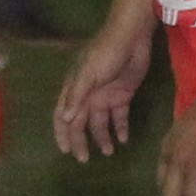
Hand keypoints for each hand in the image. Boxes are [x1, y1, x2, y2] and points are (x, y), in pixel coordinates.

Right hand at [51, 3, 155, 160]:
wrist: (132, 37)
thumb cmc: (106, 52)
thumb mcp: (89, 72)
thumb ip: (77, 95)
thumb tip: (64, 119)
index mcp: (75, 89)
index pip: (64, 116)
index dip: (63, 134)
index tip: (66, 151)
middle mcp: (88, 95)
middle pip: (81, 123)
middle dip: (82, 141)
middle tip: (86, 159)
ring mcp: (105, 96)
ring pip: (100, 122)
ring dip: (103, 137)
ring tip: (110, 152)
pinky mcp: (123, 94)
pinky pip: (120, 116)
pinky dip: (121, 128)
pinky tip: (124, 139)